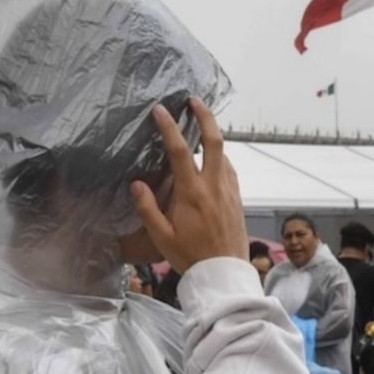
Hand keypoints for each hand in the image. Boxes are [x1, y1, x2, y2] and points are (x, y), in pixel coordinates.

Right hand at [131, 98, 246, 272]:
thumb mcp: (161, 237)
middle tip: (193, 100)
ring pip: (223, 154)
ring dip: (211, 137)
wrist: (225, 273)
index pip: (179, 151)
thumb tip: (136, 183)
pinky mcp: (237, 198)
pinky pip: (228, 169)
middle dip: (204, 115)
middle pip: (213, 140)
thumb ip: (147, 208)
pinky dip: (218, 157)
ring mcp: (229, 190)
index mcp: (192, 193)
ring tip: (198, 128)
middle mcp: (214, 186)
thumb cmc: (190, 257)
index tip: (160, 110)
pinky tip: (210, 160)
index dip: (169, 127)